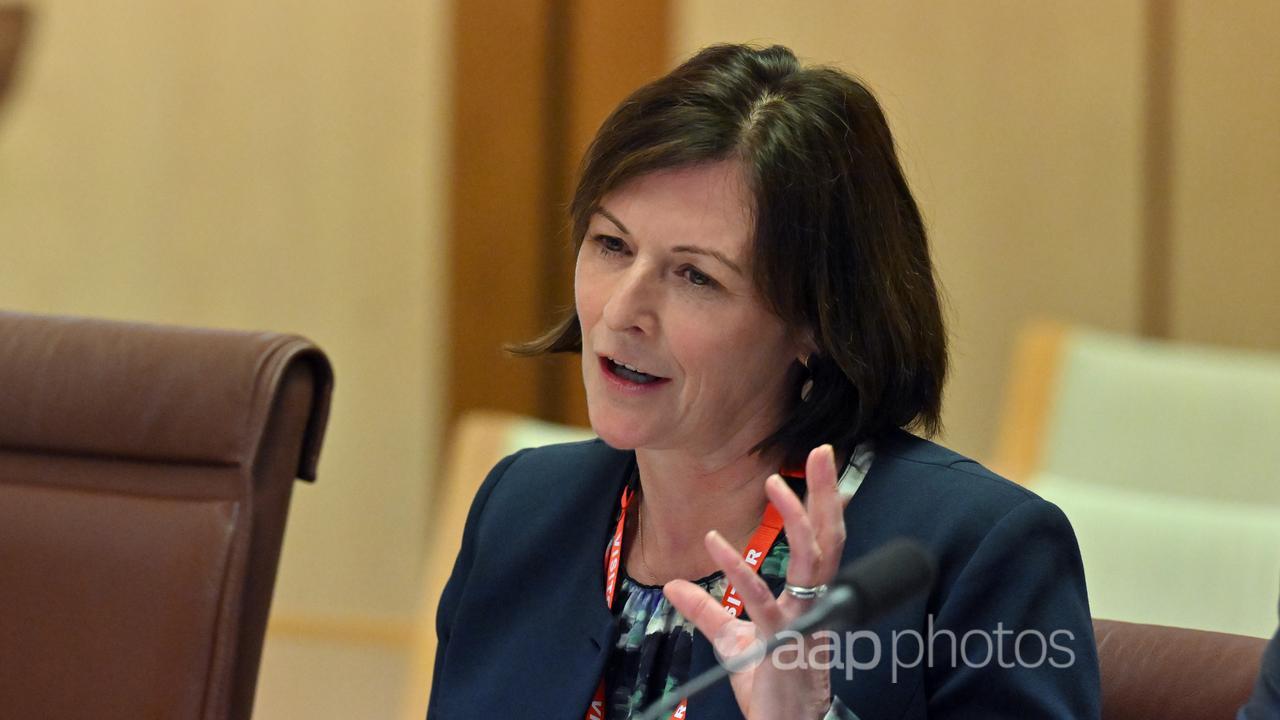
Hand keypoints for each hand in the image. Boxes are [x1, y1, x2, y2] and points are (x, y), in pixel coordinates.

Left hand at [664, 444, 845, 719]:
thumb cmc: (769, 688)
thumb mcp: (732, 642)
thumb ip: (707, 611)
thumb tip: (673, 585)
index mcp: (808, 599)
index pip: (823, 542)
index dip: (825, 504)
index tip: (819, 466)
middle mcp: (813, 605)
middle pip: (829, 540)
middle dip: (826, 494)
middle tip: (820, 451)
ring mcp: (801, 622)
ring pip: (812, 562)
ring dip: (797, 518)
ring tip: (777, 481)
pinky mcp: (782, 642)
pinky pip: (761, 599)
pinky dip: (737, 567)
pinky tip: (714, 540)